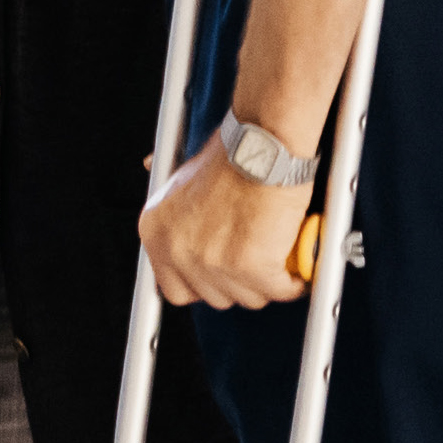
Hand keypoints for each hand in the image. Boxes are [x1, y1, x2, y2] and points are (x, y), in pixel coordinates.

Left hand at [137, 129, 313, 310]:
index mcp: (155, 232)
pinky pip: (279, 291)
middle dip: (239, 284)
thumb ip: (173, 201)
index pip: (173, 289)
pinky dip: (292, 283)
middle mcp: (177, 250)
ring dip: (266, 283)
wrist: (262, 145)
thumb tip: (145, 164)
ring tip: (277, 257)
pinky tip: (296, 268)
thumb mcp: (181, 176)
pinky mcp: (251, 266)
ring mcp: (213, 262)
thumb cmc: (232, 156)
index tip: (223, 279)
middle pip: (214, 297)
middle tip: (256, 263)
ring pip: (248, 297)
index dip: (203, 285)